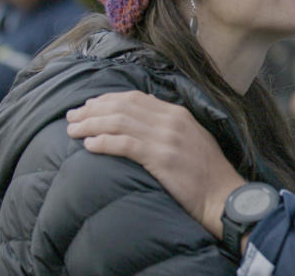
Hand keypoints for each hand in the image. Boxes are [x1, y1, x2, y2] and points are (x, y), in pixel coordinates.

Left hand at [66, 91, 245, 238]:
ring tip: (72, 130)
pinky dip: (104, 142)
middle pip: (123, 107)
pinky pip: (125, 144)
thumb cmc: (206, 173)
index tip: (89, 105)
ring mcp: (166, 138)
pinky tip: (89, 145)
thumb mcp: (192, 139)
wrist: (222, 196)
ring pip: (119, 122)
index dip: (108, 99)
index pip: (135, 98)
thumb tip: (143, 119)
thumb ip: (169, 127)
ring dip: (91, 125)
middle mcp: (171, 121)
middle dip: (93, 110)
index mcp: (178, 114)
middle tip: (72, 117)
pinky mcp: (161, 158)